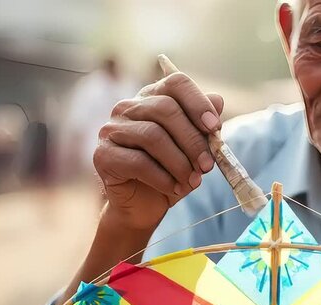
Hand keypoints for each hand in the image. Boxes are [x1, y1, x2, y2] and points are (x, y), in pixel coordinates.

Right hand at [93, 72, 223, 230]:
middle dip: (193, 140)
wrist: (144, 205)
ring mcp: (112, 129)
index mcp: (153, 98)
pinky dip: (163, 178)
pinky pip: (137, 162)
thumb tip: (218, 101)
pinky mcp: (102, 155)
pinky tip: (174, 189)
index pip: (176, 82)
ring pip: (152, 136)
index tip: (215, 128)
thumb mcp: (194, 149)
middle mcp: (128, 107)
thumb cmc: (171, 171)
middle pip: (166, 109)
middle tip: (208, 166)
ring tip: (193, 181)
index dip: (198, 103)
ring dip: (180, 163)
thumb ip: (204, 126)